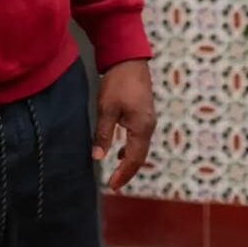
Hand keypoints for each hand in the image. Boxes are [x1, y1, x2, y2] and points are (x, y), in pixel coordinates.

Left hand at [93, 60, 156, 190]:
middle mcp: (149, 127)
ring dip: (129, 161)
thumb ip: (103, 134)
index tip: (112, 186)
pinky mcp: (144, 114)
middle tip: (114, 184)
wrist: (129, 60)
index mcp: (141, 128)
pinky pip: (139, 138)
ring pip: (140, 148)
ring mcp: (148, 120)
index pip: (133, 159)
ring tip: (116, 172)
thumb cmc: (118, 83)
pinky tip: (119, 150)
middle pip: (139, 157)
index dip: (123, 174)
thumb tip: (98, 157)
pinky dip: (130, 149)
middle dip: (127, 171)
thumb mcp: (107, 109)